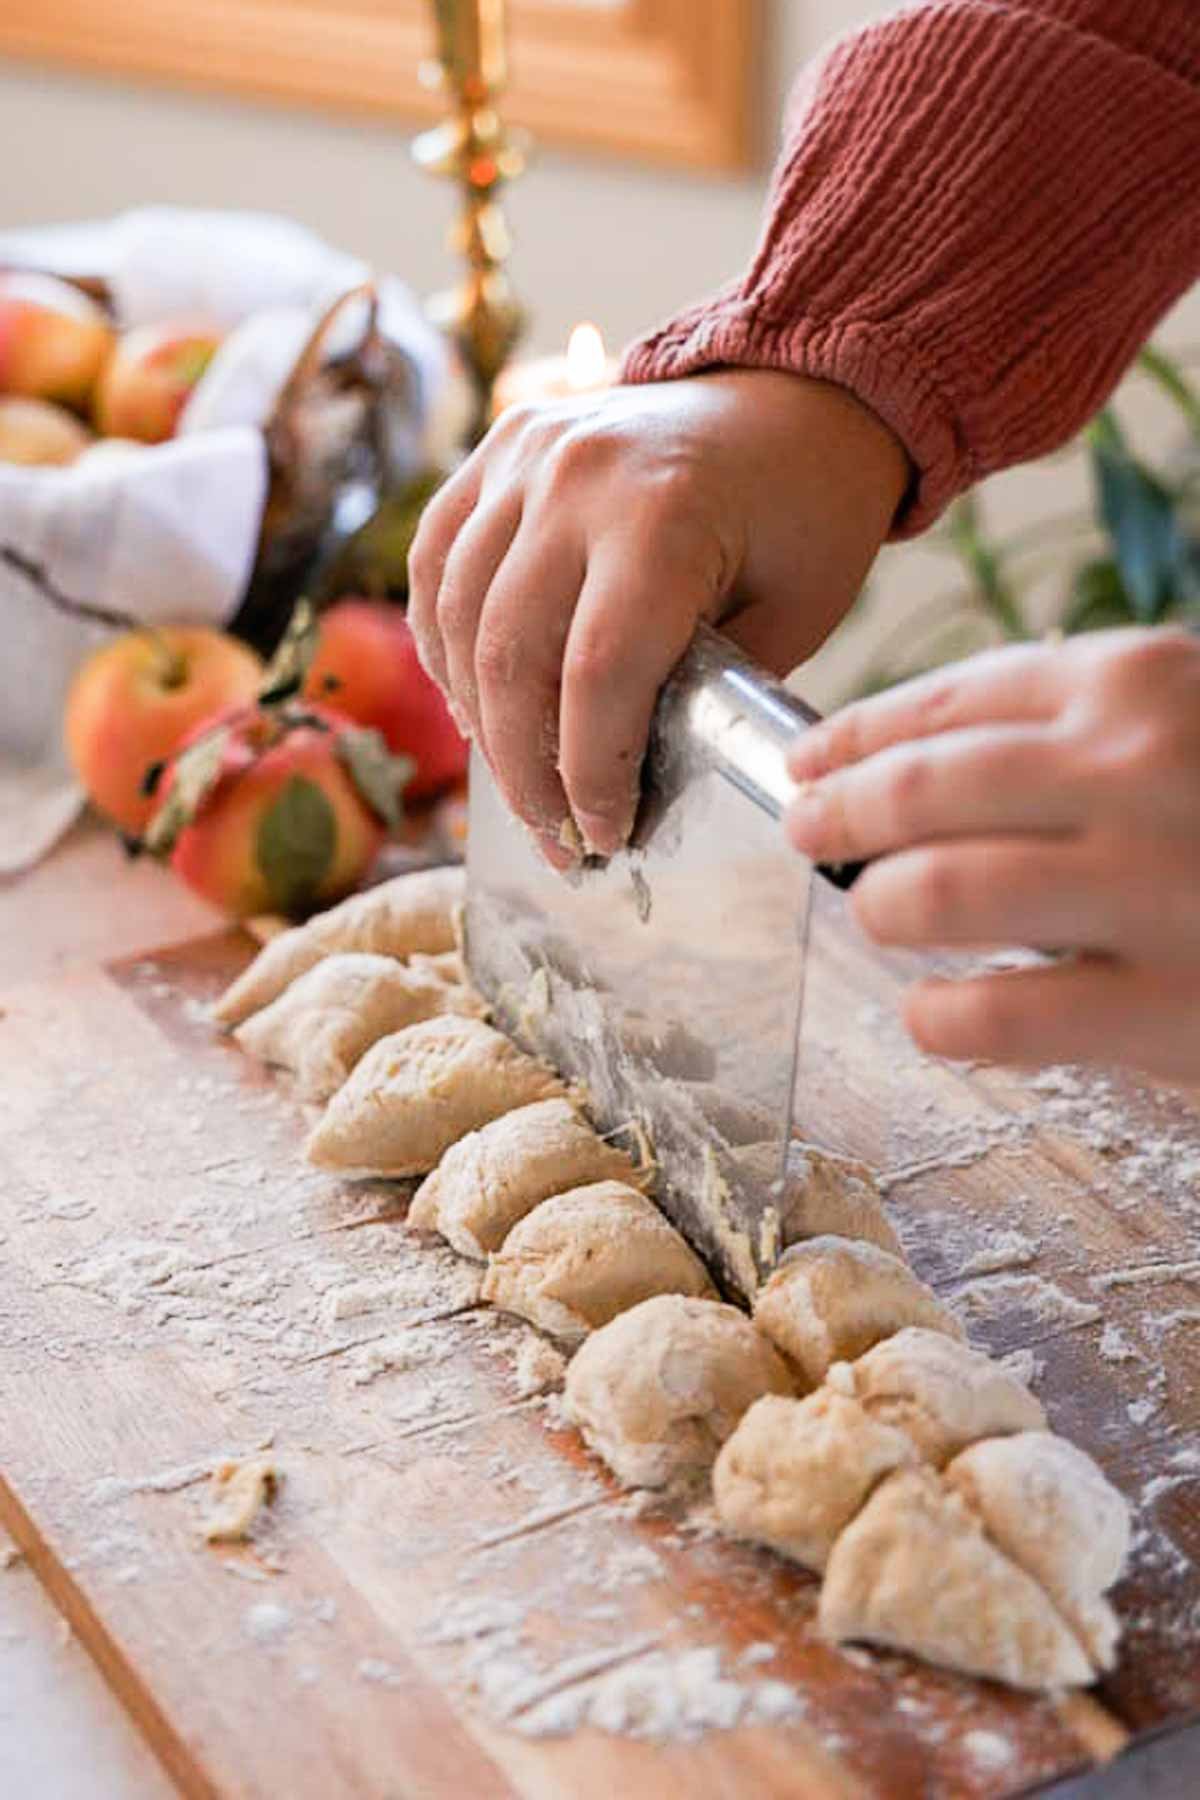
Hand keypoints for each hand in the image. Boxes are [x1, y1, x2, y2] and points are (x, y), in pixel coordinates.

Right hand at [408, 371, 906, 861]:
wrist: (795, 392)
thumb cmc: (807, 513)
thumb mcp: (794, 615)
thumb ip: (708, 695)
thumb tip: (629, 783)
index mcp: (664, 514)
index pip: (596, 673)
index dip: (590, 774)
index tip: (606, 836)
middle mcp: (576, 477)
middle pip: (510, 655)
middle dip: (525, 771)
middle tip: (556, 838)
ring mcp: (526, 455)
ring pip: (455, 615)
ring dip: (479, 720)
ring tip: (520, 786)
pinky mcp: (500, 450)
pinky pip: (436, 562)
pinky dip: (446, 645)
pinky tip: (480, 707)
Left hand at [785, 628, 1199, 1081]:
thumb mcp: (1197, 725)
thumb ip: (1094, 724)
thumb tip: (926, 756)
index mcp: (1145, 682)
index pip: (951, 699)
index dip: (856, 733)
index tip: (810, 760)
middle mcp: (1140, 770)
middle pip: (921, 789)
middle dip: (840, 814)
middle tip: (809, 834)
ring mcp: (1155, 889)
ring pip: (939, 895)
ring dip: (883, 908)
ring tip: (879, 916)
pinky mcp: (1170, 1010)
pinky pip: (994, 1016)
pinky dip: (939, 1017)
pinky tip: (934, 1013)